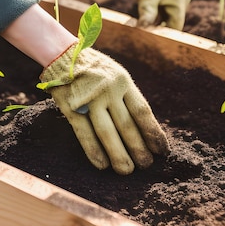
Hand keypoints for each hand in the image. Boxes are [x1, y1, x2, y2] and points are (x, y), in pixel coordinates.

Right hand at [39, 44, 169, 174]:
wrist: (62, 54)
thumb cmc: (95, 68)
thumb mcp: (116, 75)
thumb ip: (127, 96)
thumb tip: (144, 127)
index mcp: (123, 81)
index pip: (142, 111)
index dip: (153, 133)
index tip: (162, 151)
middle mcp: (109, 90)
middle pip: (127, 125)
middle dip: (138, 148)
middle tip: (146, 166)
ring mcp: (89, 99)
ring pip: (107, 132)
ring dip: (118, 155)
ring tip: (126, 171)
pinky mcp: (71, 107)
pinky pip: (84, 133)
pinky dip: (93, 151)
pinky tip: (102, 164)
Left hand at [128, 0, 191, 29]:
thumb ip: (147, 15)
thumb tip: (144, 30)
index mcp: (180, 0)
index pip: (176, 25)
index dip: (165, 33)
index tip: (153, 39)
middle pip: (173, 20)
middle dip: (160, 26)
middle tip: (146, 30)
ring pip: (170, 15)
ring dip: (159, 19)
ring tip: (145, 19)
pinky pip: (169, 8)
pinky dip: (160, 12)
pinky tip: (150, 11)